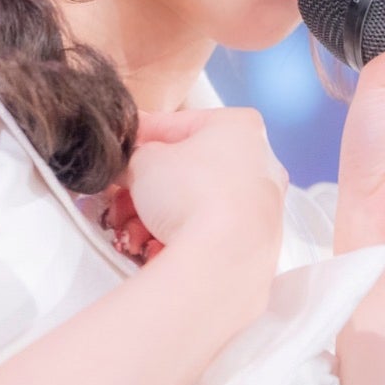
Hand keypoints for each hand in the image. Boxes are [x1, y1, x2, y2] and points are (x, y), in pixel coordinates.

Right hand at [117, 106, 286, 266]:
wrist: (222, 259)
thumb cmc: (192, 196)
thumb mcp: (143, 162)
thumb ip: (133, 157)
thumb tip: (127, 166)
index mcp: (239, 127)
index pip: (178, 124)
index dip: (141, 138)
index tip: (121, 150)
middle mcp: (260, 163)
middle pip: (186, 171)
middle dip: (145, 190)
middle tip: (121, 200)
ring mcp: (262, 205)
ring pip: (194, 205)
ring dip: (155, 219)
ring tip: (131, 232)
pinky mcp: (257, 243)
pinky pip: (208, 234)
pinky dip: (179, 239)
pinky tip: (155, 248)